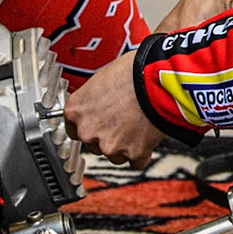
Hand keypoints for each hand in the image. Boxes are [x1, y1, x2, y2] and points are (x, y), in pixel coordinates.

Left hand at [65, 53, 168, 167]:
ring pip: (114, 155)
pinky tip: (148, 136)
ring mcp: (110, 145)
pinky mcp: (133, 154)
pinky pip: (136, 160)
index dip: (90, 125)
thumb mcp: (102, 79)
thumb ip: (94, 98)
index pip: (74, 129)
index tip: (99, 123)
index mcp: (75, 111)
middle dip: (108, 135)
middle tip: (124, 119)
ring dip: (125, 145)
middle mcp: (88, 132)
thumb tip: (99, 103)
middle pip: (94, 144)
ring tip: (138, 124)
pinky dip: (142, 152)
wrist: (159, 81)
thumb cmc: (133, 73)